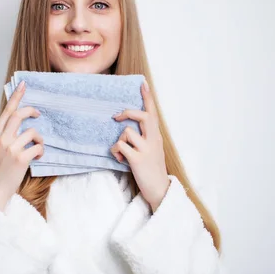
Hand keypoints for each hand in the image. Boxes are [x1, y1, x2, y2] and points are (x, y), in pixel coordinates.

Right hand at [0, 80, 43, 210]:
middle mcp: (1, 139)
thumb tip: (19, 122)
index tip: (23, 85)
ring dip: (39, 138)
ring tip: (38, 147)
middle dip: (31, 111)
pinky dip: (41, 150)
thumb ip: (5, 134)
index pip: (7, 111)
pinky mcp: (20, 158)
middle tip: (38, 114)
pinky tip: (38, 156)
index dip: (16, 97)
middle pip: (19, 115)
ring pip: (32, 132)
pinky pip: (38, 147)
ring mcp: (10, 148)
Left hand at [111, 80, 169, 211]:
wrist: (159, 190)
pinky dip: (115, 152)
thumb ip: (146, 137)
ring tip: (122, 153)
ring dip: (119, 142)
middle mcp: (154, 140)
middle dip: (127, 113)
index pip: (153, 113)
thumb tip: (129, 127)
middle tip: (116, 118)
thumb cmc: (152, 169)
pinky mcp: (137, 159)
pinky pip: (119, 147)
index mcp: (156, 136)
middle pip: (142, 116)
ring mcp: (146, 149)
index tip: (142, 83)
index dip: (147, 98)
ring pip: (127, 132)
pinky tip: (120, 160)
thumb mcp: (153, 149)